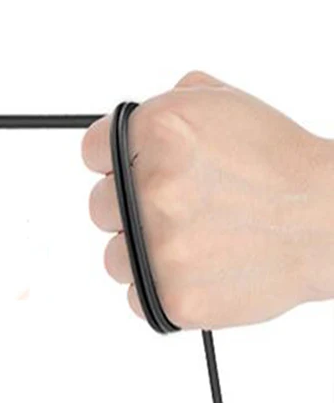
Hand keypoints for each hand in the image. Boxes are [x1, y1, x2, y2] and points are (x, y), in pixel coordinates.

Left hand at [81, 71, 333, 328]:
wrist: (331, 220)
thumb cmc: (281, 164)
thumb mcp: (227, 106)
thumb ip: (170, 106)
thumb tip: (131, 125)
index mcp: (158, 132)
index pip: (92, 151)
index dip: (115, 163)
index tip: (132, 172)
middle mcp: (152, 188)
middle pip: (100, 207)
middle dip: (130, 209)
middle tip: (177, 210)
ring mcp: (160, 246)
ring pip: (114, 258)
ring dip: (142, 253)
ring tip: (194, 243)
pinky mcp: (173, 296)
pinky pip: (137, 297)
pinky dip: (162, 289)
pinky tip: (199, 270)